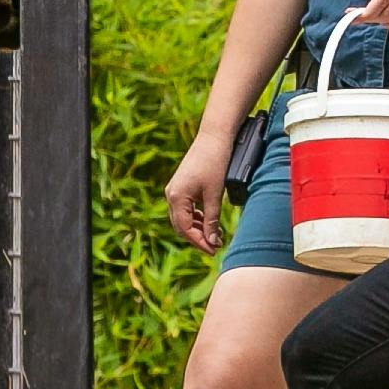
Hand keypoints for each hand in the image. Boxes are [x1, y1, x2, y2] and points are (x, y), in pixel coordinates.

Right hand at [164, 129, 234, 247]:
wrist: (214, 138)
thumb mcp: (215, 195)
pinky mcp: (181, 186)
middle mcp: (171, 194)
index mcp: (176, 197)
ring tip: (216, 235)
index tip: (213, 250)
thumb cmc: (215, 163)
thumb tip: (212, 242)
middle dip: (198, 237)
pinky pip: (186, 208)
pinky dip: (197, 217)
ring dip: (198, 228)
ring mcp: (175, 190)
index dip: (199, 242)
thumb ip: (212, 220)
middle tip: (216, 246)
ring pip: (183, 218)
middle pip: (181, 225)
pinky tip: (210, 221)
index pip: (184, 228)